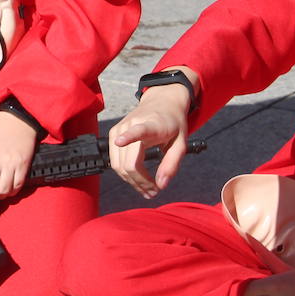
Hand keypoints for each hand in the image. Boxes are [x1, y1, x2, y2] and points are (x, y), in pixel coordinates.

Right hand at [109, 69, 196, 197]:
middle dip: (140, 182)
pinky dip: (125, 173)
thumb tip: (161, 185)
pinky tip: (137, 178)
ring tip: (146, 189)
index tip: (119, 141)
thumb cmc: (173, 123)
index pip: (138, 130)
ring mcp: (119, 130)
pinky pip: (115, 161)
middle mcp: (131, 125)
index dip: (128, 137)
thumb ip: (172, 164)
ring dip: (131, 181)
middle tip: (154, 192)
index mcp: (151, 125)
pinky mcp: (113, 134)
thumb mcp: (181, 143)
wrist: (162, 102)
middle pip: (129, 162)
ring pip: (118, 165)